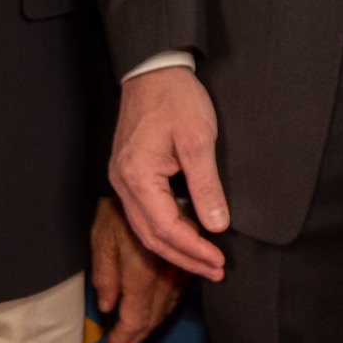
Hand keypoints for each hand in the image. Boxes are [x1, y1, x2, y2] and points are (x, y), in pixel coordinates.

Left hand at [88, 197, 185, 342]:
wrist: (146, 183)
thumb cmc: (115, 210)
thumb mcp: (101, 241)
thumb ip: (105, 277)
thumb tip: (107, 306)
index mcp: (140, 274)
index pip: (135, 318)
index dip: (123, 337)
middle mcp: (163, 276)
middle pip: (153, 318)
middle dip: (137, 336)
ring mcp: (176, 269)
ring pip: (167, 308)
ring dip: (152, 324)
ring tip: (137, 335)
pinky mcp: (183, 261)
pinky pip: (178, 293)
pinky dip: (166, 308)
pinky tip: (158, 312)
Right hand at [109, 67, 229, 281]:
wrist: (153, 71)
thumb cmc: (175, 99)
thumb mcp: (199, 140)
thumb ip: (207, 186)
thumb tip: (217, 226)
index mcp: (137, 176)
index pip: (166, 228)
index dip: (194, 250)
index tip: (219, 261)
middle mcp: (123, 183)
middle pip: (152, 237)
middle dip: (186, 258)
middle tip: (216, 271)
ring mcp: (123, 180)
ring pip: (147, 229)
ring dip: (176, 248)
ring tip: (205, 261)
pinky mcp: (130, 174)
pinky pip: (145, 214)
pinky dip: (167, 231)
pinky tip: (188, 236)